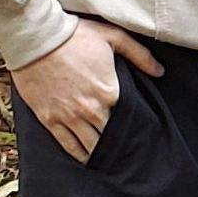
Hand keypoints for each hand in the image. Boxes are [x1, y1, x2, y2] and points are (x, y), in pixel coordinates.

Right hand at [9, 18, 163, 161]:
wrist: (37, 39)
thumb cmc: (76, 35)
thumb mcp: (114, 37)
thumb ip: (140, 55)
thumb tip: (160, 72)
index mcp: (109, 91)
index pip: (127, 118)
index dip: (133, 126)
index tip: (139, 133)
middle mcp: (90, 109)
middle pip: (109, 135)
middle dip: (117, 143)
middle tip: (126, 152)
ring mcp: (68, 116)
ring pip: (89, 145)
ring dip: (99, 153)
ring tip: (108, 160)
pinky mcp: (49, 119)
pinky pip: (66, 144)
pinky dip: (77, 154)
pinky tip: (85, 159)